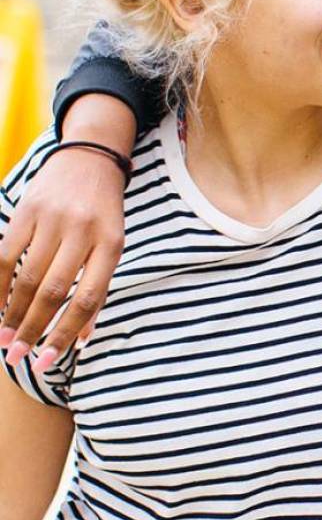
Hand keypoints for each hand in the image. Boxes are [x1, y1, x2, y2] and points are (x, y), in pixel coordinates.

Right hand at [1, 93, 133, 370]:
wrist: (89, 158)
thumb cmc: (103, 212)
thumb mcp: (113, 244)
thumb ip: (98, 287)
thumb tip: (82, 338)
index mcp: (112, 244)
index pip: (88, 297)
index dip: (67, 333)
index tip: (50, 361)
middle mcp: (84, 232)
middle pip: (54, 291)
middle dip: (33, 329)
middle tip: (17, 357)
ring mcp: (53, 221)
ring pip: (26, 277)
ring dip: (11, 314)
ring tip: (3, 340)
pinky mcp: (26, 212)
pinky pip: (5, 256)